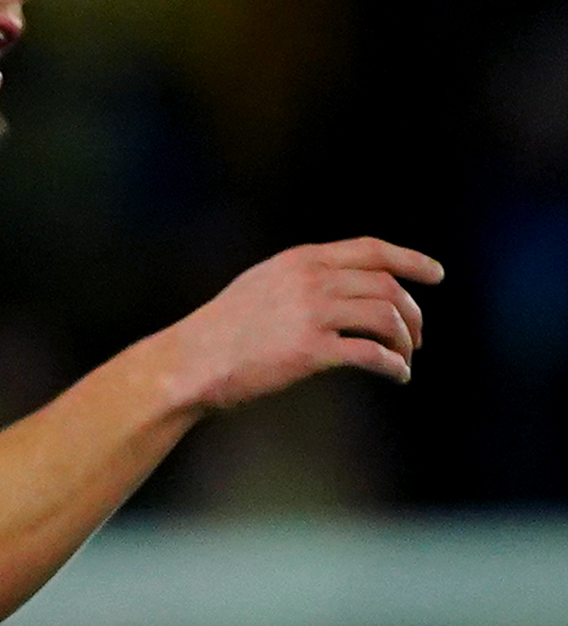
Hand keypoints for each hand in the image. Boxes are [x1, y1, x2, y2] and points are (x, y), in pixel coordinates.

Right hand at [163, 238, 442, 409]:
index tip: (436, 275)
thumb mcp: (261, 284)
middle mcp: (309, 281)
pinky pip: (372, 354)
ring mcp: (310, 314)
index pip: (371, 250)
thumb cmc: (222, 331)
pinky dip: (394, 366)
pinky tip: (397, 375)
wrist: (190, 362)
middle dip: (412, 313)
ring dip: (405, 341)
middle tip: (416, 337)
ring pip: (386, 318)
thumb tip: (346, 286)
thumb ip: (301, 277)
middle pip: (387, 287)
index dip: (411, 260)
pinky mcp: (310, 351)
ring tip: (404, 359)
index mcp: (299, 260)